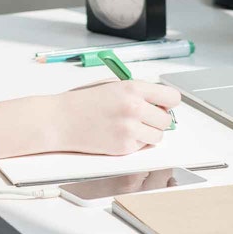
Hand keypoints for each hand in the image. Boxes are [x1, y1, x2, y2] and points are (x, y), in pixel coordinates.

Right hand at [54, 80, 180, 154]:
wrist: (61, 120)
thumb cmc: (83, 101)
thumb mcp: (113, 85)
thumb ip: (137, 91)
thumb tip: (159, 101)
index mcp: (133, 88)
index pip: (171, 97)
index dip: (169, 102)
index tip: (165, 104)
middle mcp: (134, 108)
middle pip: (167, 120)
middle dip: (158, 119)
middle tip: (145, 117)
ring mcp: (130, 130)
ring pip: (158, 136)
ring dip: (149, 132)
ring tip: (132, 126)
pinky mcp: (124, 148)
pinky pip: (143, 147)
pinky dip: (136, 142)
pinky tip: (120, 134)